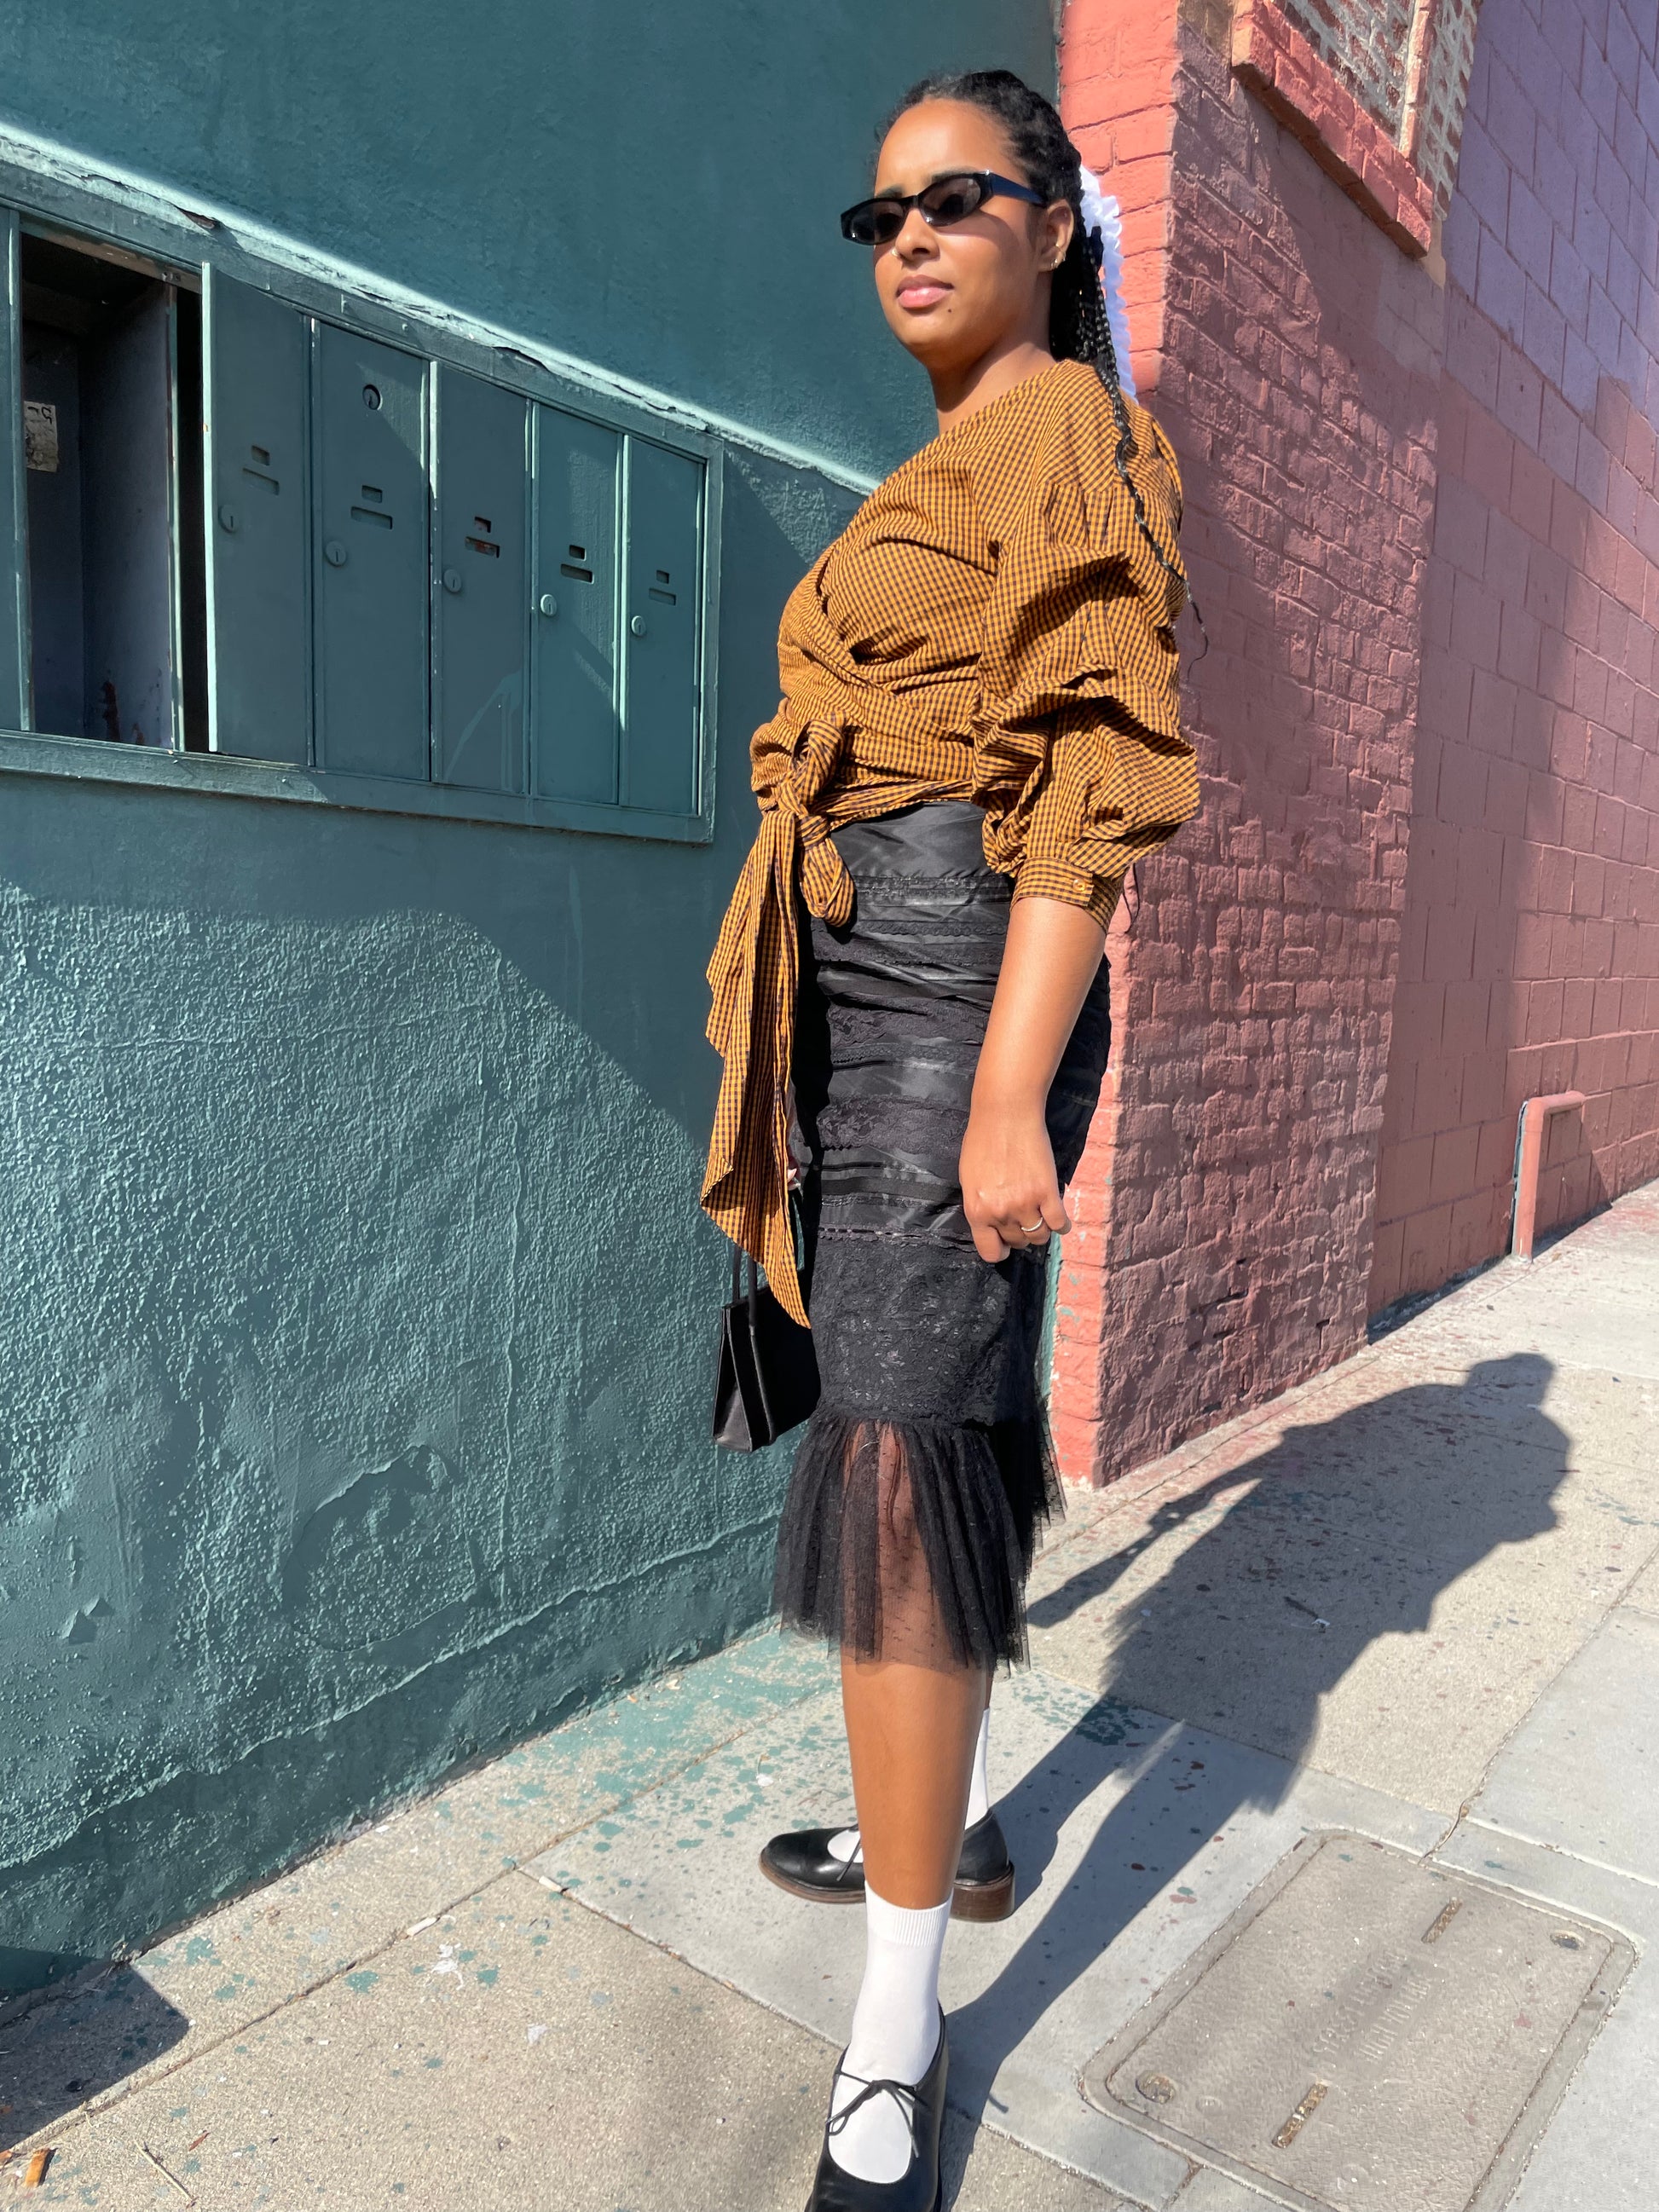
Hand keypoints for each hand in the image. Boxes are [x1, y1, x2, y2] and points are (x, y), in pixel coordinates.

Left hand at [959, 1098, 1069, 1262]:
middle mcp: (1000, 1212)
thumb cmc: (982, 1141)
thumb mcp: (969, 1179)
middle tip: (1023, 1217)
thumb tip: (993, 1225)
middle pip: (1017, 1241)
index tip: (1006, 1243)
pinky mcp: (1047, 1192)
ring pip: (1039, 1237)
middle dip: (1020, 1234)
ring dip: (1041, 1229)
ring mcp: (1025, 1204)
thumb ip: (980, 1206)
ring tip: (1040, 1215)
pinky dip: (1062, 1225)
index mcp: (977, 1211)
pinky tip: (1059, 1217)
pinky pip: (1059, 1224)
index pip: (990, 1252)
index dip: (1000, 1250)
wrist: (1005, 1114)